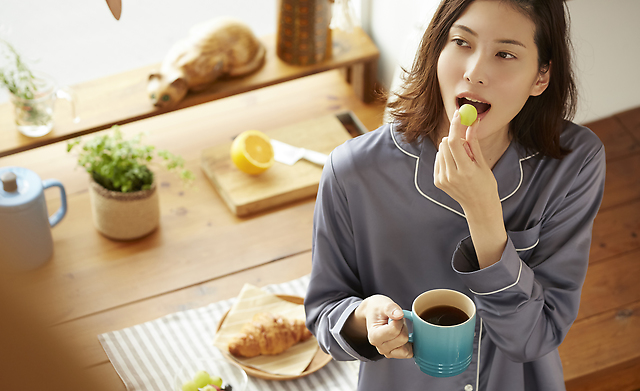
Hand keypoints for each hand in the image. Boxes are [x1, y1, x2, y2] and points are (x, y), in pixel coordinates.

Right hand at [354, 295, 411, 358]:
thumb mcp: (383, 304)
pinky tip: (403, 335)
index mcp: (374, 336)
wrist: (374, 314)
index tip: (394, 315)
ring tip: (398, 328)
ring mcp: (387, 352)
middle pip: (403, 339)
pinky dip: (410, 344)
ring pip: (406, 348)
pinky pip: (409, 353)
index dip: (399, 320)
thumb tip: (399, 315)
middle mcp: (380, 347)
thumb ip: (391, 308)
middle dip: (403, 327)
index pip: (394, 330)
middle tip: (396, 321)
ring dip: (406, 335)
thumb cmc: (378, 309)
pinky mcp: (395, 354)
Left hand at [434, 110, 507, 268]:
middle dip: (455, 137)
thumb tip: (472, 123)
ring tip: (463, 160)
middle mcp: (451, 175)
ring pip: (441, 150)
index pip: (454, 142)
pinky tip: (456, 166)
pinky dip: (446, 157)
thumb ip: (474, 143)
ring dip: (451, 148)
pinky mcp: (437, 181)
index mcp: (465, 170)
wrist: (478, 207)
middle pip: (445, 144)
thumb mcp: (483, 163)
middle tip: (465, 140)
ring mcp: (442, 179)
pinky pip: (439, 159)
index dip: (455, 126)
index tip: (458, 114)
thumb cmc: (485, 184)